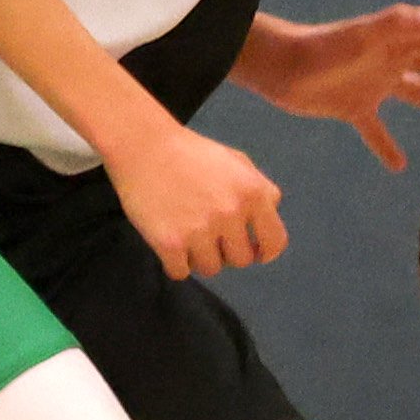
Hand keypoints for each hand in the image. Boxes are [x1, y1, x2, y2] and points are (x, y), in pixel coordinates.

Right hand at [105, 118, 286, 280]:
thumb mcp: (237, 161)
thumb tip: (271, 219)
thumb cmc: (191, 152)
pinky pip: (181, 273)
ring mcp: (200, 230)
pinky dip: (175, 263)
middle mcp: (231, 214)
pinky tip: (169, 241)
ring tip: (187, 233)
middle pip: (241, 260)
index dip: (265, 251)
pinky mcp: (170, 243)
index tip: (254, 252)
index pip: (275, 242)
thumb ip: (261, 189)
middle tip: (209, 234)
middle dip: (227, 251)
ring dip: (200, 257)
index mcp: (252, 194)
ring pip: (211, 269)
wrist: (143, 146)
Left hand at [242, 4, 419, 170]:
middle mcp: (392, 59)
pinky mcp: (352, 106)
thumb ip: (393, 24)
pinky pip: (376, 129)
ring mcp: (374, 83)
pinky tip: (400, 166)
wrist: (273, 65)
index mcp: (399, 40)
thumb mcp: (356, 36)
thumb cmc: (314, 49)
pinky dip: (388, 146)